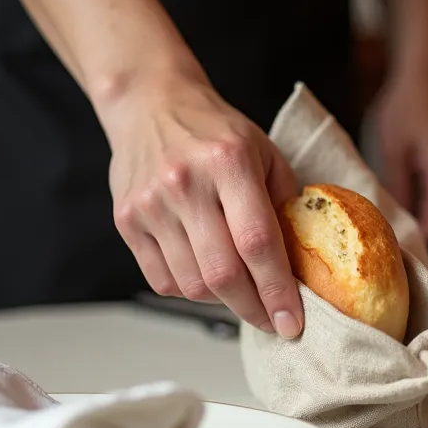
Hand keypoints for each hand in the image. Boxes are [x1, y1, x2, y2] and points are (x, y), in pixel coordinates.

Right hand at [100, 74, 303, 337]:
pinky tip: (206, 276)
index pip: (257, 242)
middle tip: (271, 321)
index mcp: (228, 162)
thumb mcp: (264, 152)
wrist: (151, 104)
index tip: (292, 322)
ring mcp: (151, 204)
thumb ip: (284, 204)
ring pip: (191, 284)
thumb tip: (301, 265)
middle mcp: (185, 183)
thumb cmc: (214, 131)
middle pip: (222, 273)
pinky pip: (163, 280)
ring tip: (241, 292)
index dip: (277, 290)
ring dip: (223, 302)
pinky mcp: (126, 220)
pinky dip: (190, 291)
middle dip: (253, 309)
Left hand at [373, 70, 427, 242]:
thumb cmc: (406, 108)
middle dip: (419, 234)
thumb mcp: (392, 151)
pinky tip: (407, 206)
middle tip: (387, 242)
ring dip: (424, 222)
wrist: (425, 80)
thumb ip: (396, 190)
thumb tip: (394, 222)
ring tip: (393, 224)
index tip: (391, 251)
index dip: (415, 241)